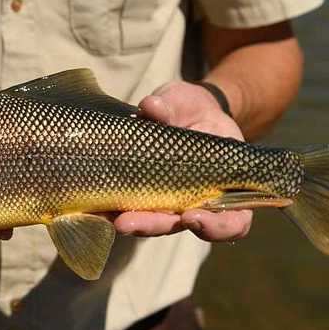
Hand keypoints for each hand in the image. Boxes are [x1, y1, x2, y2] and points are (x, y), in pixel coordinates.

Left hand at [113, 80, 252, 241]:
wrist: (174, 110)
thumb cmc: (192, 109)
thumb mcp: (187, 103)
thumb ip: (173, 106)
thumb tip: (151, 107)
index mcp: (225, 186)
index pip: (233, 222)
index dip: (216, 227)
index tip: (192, 217)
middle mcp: (195, 201)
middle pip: (180, 226)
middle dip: (154, 226)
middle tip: (130, 222)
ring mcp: (165, 201)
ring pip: (150, 222)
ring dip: (130, 223)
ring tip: (112, 218)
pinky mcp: (137, 194)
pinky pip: (126, 208)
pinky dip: (111, 210)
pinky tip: (95, 209)